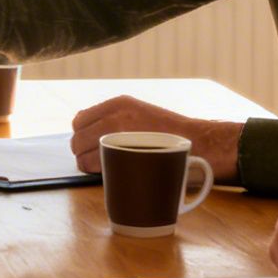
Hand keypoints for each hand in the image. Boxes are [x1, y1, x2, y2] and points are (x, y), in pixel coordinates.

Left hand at [68, 95, 240, 180]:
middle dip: (82, 151)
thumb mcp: (141, 113)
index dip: (82, 135)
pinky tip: (110, 174)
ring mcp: (116, 135)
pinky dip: (96, 172)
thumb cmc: (172, 135)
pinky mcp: (121, 155)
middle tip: (95, 161)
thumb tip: (86, 131)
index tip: (89, 145)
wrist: (200, 144)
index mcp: (118, 103)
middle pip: (77, 138)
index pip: (80, 120)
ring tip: (105, 169)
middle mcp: (114, 116)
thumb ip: (115, 118)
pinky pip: (93, 166)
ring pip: (82, 154)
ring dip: (87, 164)